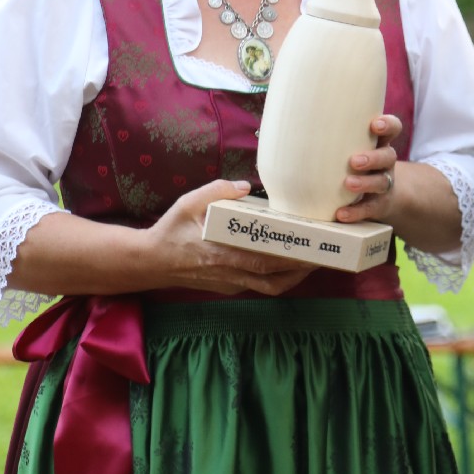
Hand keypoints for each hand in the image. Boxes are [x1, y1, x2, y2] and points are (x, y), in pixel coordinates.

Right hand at [145, 179, 314, 295]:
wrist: (151, 263)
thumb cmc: (171, 231)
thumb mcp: (188, 203)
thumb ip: (216, 191)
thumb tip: (246, 186)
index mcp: (221, 253)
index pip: (264, 260)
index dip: (291, 258)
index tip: (312, 248)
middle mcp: (230, 273)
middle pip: (275, 278)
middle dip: (302, 268)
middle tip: (322, 254)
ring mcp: (230, 283)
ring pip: (270, 287)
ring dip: (293, 277)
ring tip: (311, 262)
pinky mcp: (229, 287)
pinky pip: (259, 286)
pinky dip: (277, 278)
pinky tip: (287, 264)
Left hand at [335, 114, 401, 224]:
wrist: (377, 197)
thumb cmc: (349, 165)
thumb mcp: (345, 149)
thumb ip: (324, 138)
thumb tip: (277, 129)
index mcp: (377, 144)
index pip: (392, 129)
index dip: (387, 125)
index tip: (375, 125)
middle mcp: (384, 163)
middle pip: (387, 156)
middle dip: (373, 157)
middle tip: (354, 161)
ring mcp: (384, 184)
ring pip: (381, 182)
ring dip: (365, 183)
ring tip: (348, 184)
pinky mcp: (379, 205)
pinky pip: (370, 208)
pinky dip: (356, 212)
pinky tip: (341, 214)